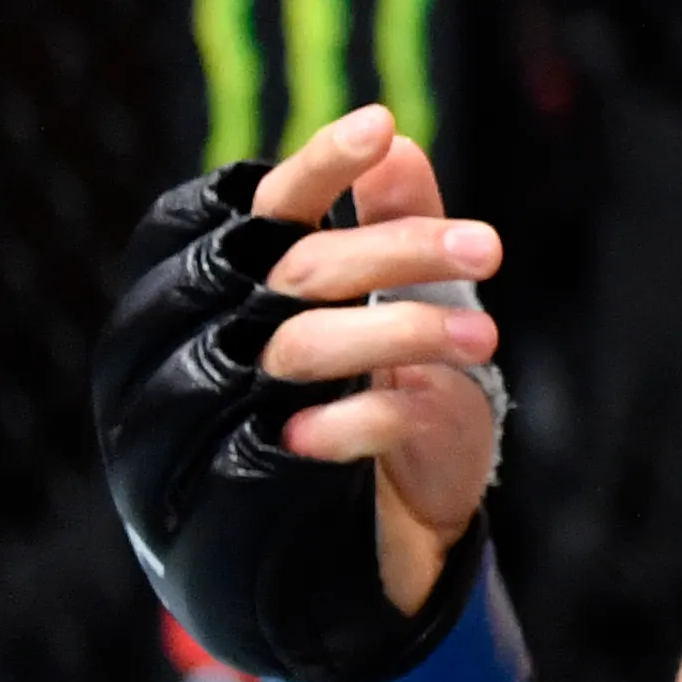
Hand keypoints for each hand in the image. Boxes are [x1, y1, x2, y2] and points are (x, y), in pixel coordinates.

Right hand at [254, 107, 503, 616]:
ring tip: (488, 333)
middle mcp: (189, 347)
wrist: (322, 556)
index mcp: (206, 293)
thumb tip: (397, 142)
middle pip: (291, 272)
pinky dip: (371, 415)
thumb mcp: (384, 315)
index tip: (382, 125)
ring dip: (403, 330)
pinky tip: (426, 402)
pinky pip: (305, 439)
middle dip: (395, 250)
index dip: (311, 168)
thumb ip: (382, 229)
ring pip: (297, 348)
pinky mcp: (235, 494)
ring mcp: (206, 422)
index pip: (248, 213)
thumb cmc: (351, 408)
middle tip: (491, 246)